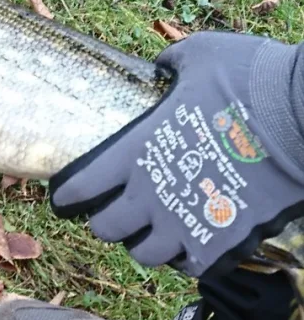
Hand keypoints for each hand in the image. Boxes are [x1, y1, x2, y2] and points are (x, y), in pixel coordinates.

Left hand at [49, 31, 303, 278]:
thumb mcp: (202, 55)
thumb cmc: (252, 77)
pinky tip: (191, 239)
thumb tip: (161, 65)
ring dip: (144, 243)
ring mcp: (185, 221)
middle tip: (116, 212)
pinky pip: (189, 264)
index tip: (66, 196)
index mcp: (135, 151)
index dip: (67, 195)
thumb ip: (171, 63)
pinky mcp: (222, 241)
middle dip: (105, 222)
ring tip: (153, 230)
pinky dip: (185, 256)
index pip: (80, 186)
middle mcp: (151, 193)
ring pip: (142, 254)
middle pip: (104, 229)